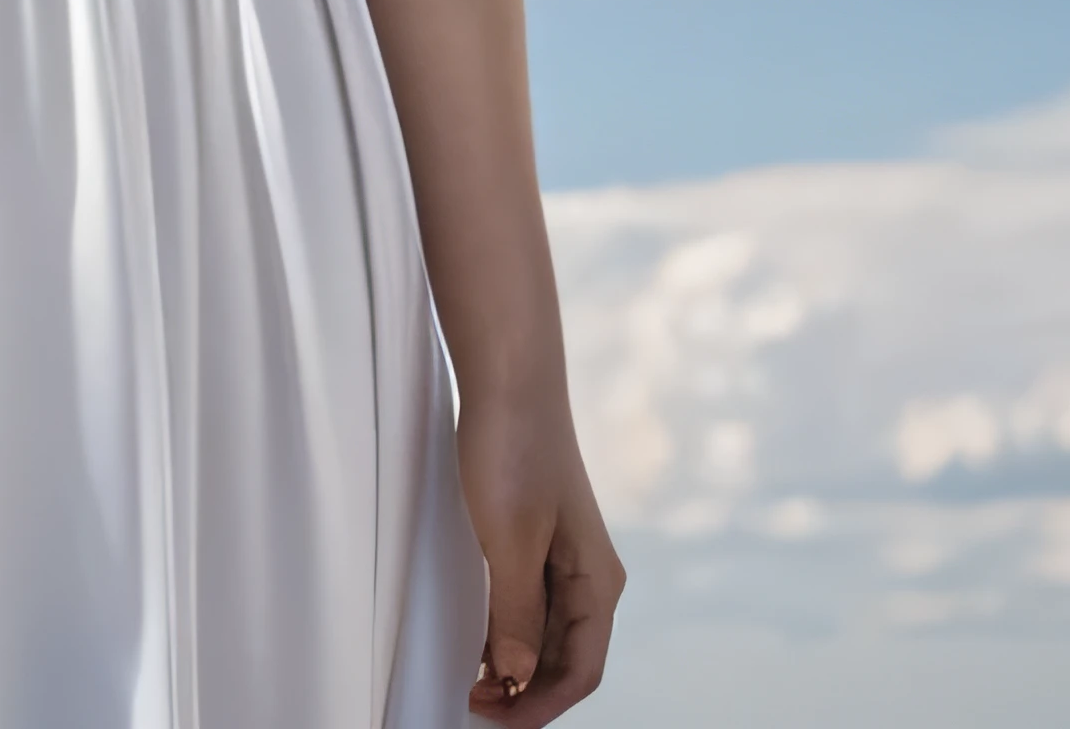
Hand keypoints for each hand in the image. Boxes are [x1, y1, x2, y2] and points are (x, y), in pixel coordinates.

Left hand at [459, 389, 623, 719]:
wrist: (508, 374)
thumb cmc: (512, 447)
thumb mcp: (509, 539)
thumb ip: (516, 613)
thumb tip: (516, 678)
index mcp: (597, 581)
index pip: (580, 670)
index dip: (538, 705)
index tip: (492, 718)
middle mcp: (589, 574)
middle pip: (566, 658)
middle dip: (525, 691)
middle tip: (473, 704)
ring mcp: (564, 554)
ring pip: (547, 633)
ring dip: (516, 664)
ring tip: (472, 679)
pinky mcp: (538, 535)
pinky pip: (531, 602)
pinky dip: (509, 630)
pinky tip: (480, 639)